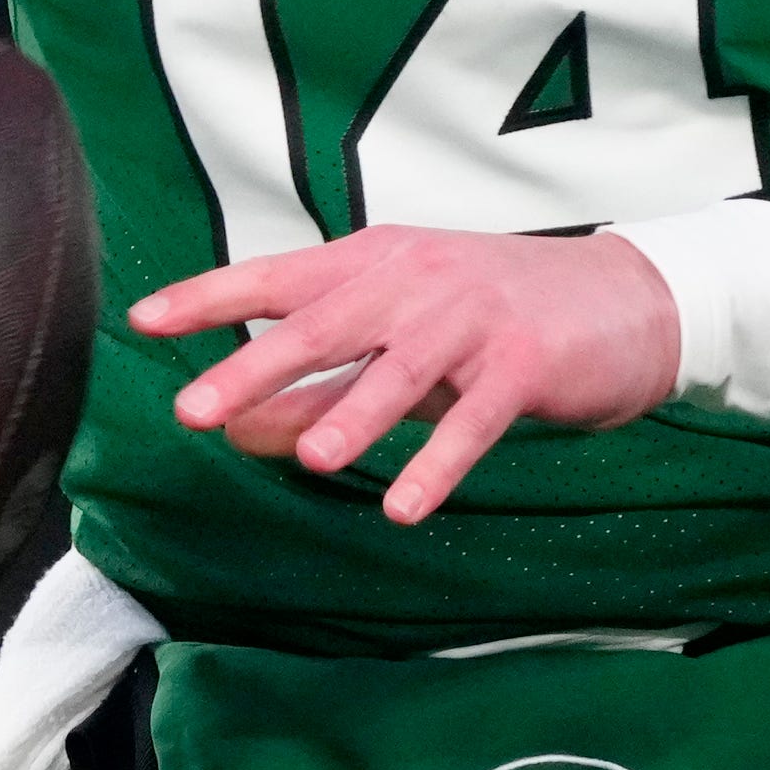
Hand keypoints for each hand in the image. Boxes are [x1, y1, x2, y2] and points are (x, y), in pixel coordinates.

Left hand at [129, 228, 683, 525]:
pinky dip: (441, 463)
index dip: (210, 296)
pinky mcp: (526, 364)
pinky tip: (406, 507)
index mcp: (377, 262)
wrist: (626, 299)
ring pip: (401, 368)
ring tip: (309, 457)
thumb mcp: (402, 343)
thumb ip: (323, 385)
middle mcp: (417, 281)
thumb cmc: (496, 319)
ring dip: (354, 413)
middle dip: (256, 365)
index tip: (143, 319)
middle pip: (325, 322)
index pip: (279, 276)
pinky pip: (476, 420)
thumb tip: (238, 429)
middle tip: (195, 408)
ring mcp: (473, 320)